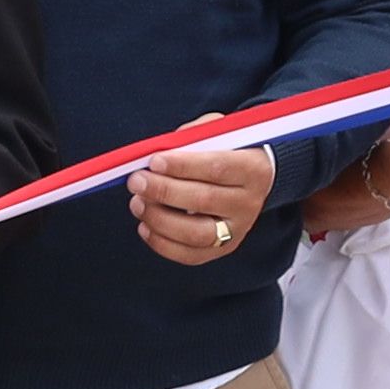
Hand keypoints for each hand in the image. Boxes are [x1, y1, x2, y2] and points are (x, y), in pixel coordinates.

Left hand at [127, 133, 283, 268]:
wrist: (252, 180)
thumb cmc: (228, 153)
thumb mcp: (218, 133)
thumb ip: (193, 138)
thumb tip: (157, 151)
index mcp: (253, 169)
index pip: (216, 168)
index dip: (182, 166)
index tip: (154, 161)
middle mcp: (248, 202)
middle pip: (204, 200)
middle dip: (163, 190)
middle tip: (137, 181)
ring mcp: (237, 229)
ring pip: (196, 233)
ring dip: (159, 219)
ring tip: (137, 203)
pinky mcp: (222, 248)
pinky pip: (190, 255)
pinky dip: (162, 243)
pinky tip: (145, 226)